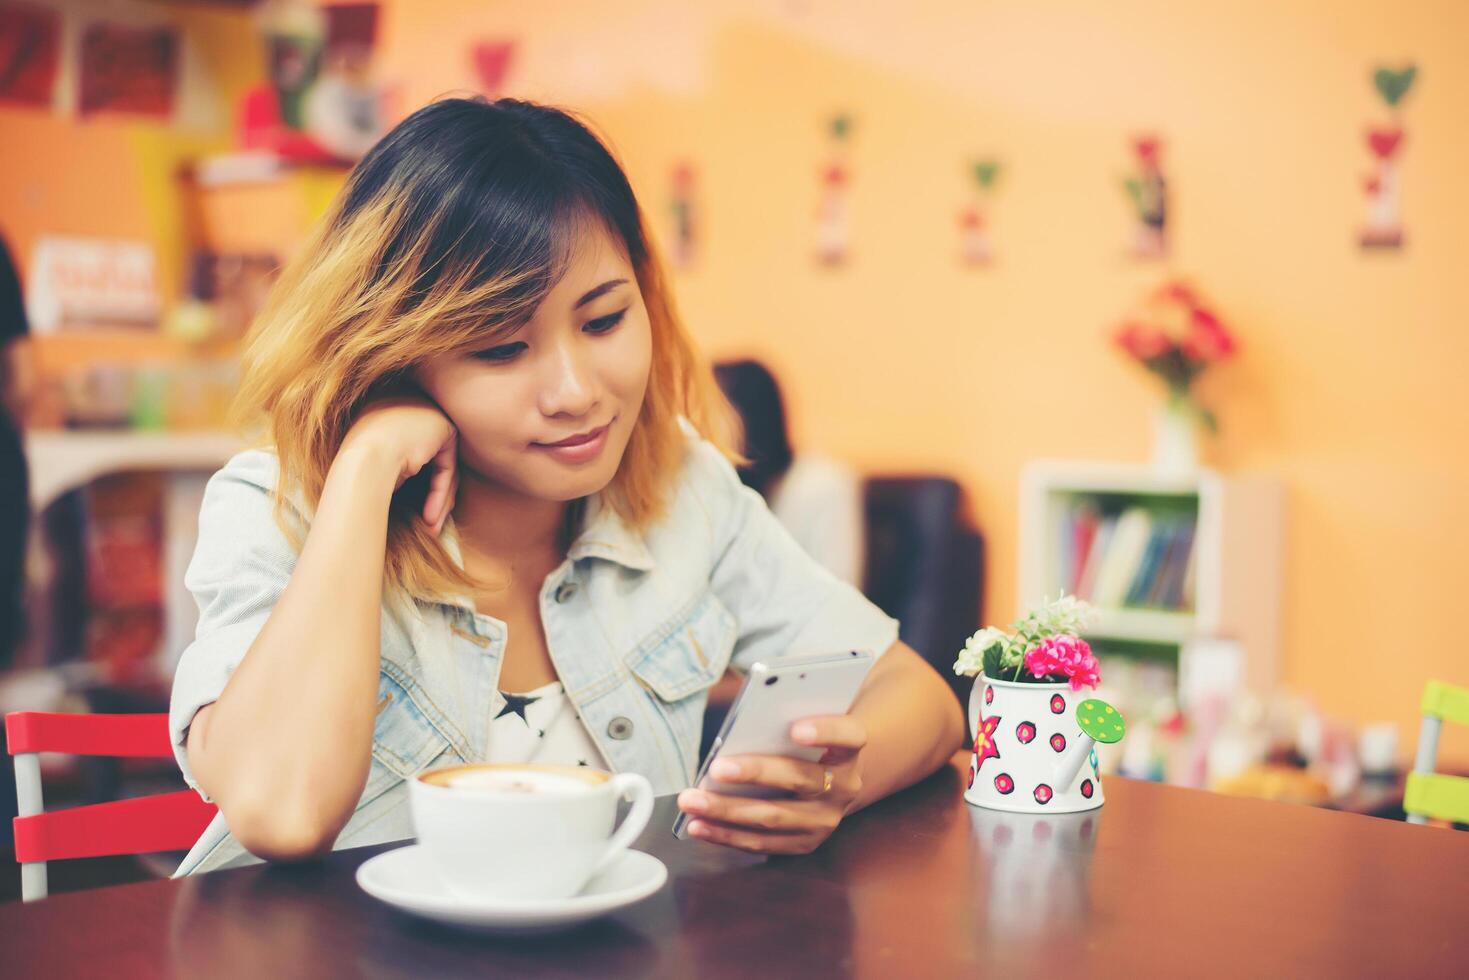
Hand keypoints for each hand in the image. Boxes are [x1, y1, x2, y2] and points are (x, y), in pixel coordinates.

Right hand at [339, 396, 457, 535]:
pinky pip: (447, 466)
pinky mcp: (443, 424)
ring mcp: (424, 412)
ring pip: (440, 467)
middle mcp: (403, 409)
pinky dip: (440, 493)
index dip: (415, 489)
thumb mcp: (374, 470)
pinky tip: (429, 518)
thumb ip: (398, 471)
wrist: (360, 464)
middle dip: (432, 498)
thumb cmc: (356, 474)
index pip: (408, 454)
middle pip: (428, 461)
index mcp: (382, 415)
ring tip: (429, 528)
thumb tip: (424, 496)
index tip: (414, 516)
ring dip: (437, 501)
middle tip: (427, 526)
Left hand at [676, 715, 865, 854]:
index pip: (847, 736)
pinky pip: (761, 842)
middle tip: (716, 769)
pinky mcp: (804, 843)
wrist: (830, 781)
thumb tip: (740, 724)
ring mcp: (824, 820)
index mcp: (849, 750)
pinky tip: (698, 824)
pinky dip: (726, 834)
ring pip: (773, 816)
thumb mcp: (806, 723)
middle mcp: (843, 787)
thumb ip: (783, 719)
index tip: (796, 728)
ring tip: (691, 801)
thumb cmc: (804, 743)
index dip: (825, 731)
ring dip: (727, 810)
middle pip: (800, 779)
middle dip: (754, 773)